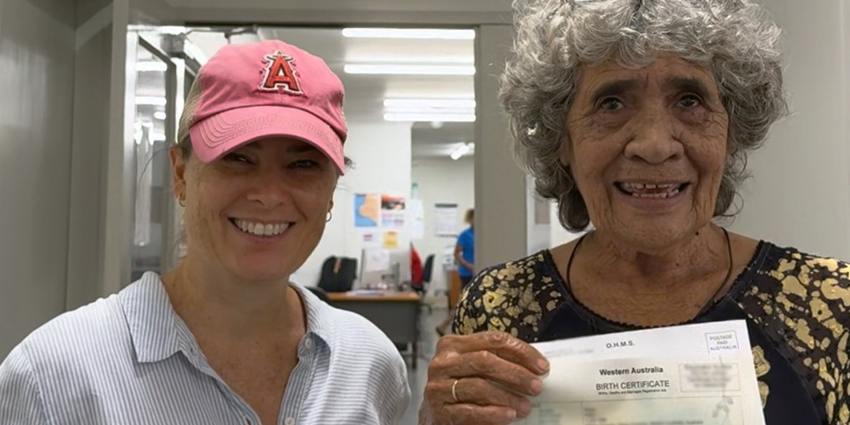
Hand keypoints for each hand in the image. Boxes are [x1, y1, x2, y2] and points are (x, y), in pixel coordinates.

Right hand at [419, 331, 548, 424]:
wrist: (435, 413)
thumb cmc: (460, 386)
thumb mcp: (473, 367)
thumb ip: (495, 360)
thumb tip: (534, 366)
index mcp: (452, 345)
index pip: (493, 340)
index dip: (521, 351)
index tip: (542, 366)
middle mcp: (442, 363)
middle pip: (485, 361)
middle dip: (515, 374)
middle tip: (536, 387)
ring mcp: (438, 387)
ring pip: (478, 387)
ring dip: (507, 397)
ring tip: (525, 407)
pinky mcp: (439, 411)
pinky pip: (470, 411)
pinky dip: (492, 414)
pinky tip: (508, 416)